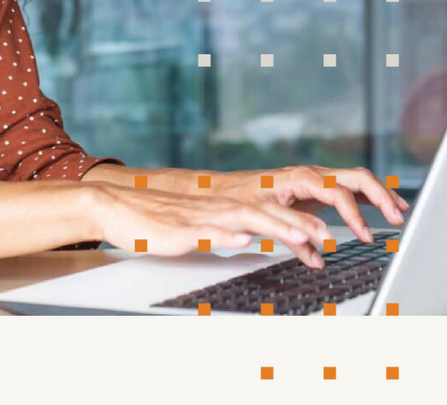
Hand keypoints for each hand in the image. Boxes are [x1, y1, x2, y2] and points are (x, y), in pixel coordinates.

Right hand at [84, 183, 333, 266]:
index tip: (327, 237)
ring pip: (245, 219)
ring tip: (301, 236)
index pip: (272, 212)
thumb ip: (226, 230)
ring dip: (275, 226)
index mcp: (225, 208)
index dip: (301, 222)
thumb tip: (251, 237)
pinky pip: (208, 232)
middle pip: (268, 213)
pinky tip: (243, 238)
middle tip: (329, 237)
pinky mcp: (180, 230)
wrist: (117, 208)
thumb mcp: (200, 227)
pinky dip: (228, 234)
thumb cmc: (157, 220)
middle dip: (301, 225)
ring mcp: (201, 219)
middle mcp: (219, 209)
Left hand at [211, 165, 408, 243]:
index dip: (355, 215)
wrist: (225, 191)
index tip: (366, 235)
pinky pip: (349, 189)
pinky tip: (382, 209)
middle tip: (397, 218)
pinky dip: (368, 199)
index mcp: (302, 178)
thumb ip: (293, 237)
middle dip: (381, 196)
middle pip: (358, 178)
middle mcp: (313, 174)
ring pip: (358, 181)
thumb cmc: (241, 201)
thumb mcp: (264, 220)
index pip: (339, 192)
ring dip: (381, 195)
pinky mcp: (317, 187)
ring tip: (400, 211)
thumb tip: (318, 257)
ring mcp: (317, 179)